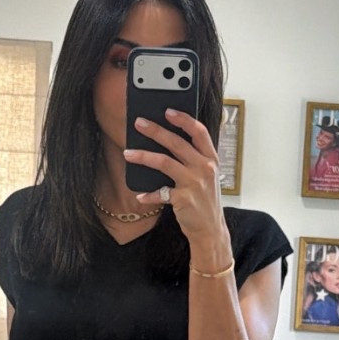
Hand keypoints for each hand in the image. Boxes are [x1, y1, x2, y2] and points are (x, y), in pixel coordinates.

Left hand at [123, 109, 228, 252]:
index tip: (168, 110)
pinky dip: (148, 194)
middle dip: (155, 130)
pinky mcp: (183, 199)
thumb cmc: (204, 199)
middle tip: (138, 123)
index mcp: (211, 159)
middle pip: (177, 143)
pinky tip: (140, 196)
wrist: (210, 229)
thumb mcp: (205, 176)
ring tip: (128, 153)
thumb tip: (166, 142)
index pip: (200, 132)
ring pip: (164, 162)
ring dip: (143, 156)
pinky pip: (160, 192)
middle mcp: (204, 168)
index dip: (184, 119)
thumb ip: (193, 159)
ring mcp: (194, 183)